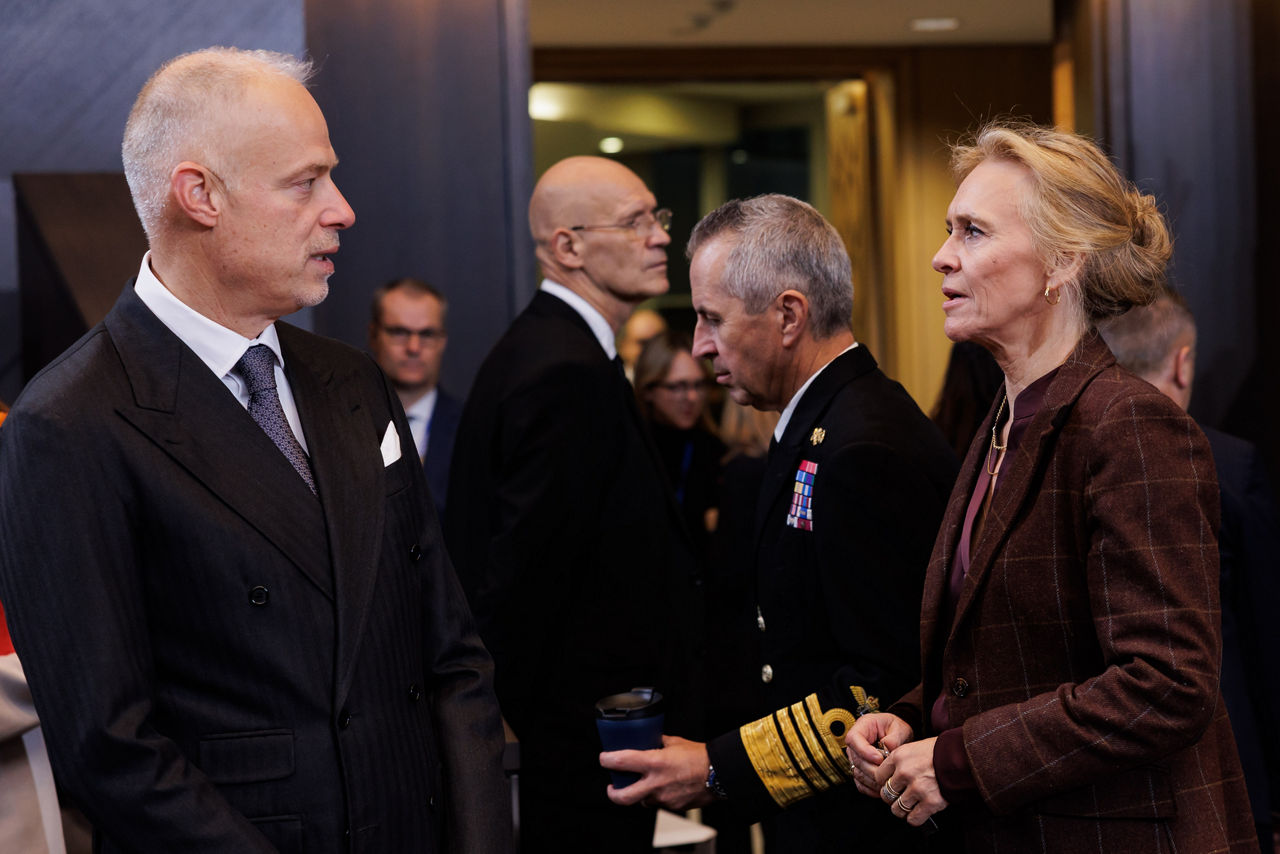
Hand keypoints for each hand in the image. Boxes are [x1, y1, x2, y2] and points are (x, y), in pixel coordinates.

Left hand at [600, 735, 714, 809]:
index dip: (607, 760)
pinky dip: (657, 796)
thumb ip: (657, 743)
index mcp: (655, 763)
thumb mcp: (674, 742)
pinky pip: (658, 803)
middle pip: (623, 797)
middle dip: (613, 793)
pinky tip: (665, 787)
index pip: (621, 762)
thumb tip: (647, 739)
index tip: (604, 758)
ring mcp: (664, 799)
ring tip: (647, 783)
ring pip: (642, 801)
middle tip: (612, 787)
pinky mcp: (673, 807)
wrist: (719, 773)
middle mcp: (656, 783)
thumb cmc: (699, 756)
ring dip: (641, 793)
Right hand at [844, 712, 911, 796]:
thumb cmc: (897, 730)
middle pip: (856, 759)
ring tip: (889, 782)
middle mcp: (855, 742)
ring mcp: (855, 757)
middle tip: (888, 774)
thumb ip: (894, 737)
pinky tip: (883, 789)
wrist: (897, 736)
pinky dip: (871, 789)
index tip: (879, 759)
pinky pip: (860, 783)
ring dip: (873, 781)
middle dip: (872, 769)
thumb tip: (887, 746)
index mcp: (862, 726)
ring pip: (857, 773)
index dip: (864, 751)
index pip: (853, 739)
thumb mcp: (900, 728)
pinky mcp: (859, 770)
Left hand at [872, 737, 947, 827]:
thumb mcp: (913, 748)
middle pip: (885, 794)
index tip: (890, 785)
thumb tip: (888, 774)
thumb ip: (899, 761)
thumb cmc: (938, 751)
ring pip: (897, 809)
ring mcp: (917, 788)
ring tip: (909, 806)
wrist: (961, 756)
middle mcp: (905, 773)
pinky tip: (918, 812)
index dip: (883, 783)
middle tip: (899, 796)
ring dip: (902, 810)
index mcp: (899, 757)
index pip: (878, 776)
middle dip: (891, 798)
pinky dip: (914, 818)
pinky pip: (913, 819)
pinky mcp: (930, 802)